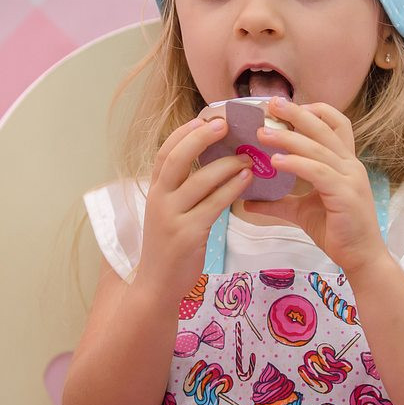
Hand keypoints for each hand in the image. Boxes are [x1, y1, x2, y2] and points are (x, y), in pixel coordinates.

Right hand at [138, 116, 251, 300]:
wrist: (157, 286)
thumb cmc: (169, 247)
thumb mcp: (168, 212)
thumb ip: (183, 189)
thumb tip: (213, 162)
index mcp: (154, 191)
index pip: (165, 153)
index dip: (184, 133)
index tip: (204, 118)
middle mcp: (159, 200)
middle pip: (177, 159)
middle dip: (201, 138)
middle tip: (225, 124)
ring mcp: (172, 217)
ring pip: (200, 181)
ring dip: (227, 164)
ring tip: (249, 157)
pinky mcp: (188, 235)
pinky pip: (214, 205)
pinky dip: (232, 189)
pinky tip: (247, 179)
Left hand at [242, 98, 384, 272]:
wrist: (361, 258)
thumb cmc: (337, 231)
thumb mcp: (302, 211)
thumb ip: (279, 202)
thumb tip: (249, 202)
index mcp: (344, 163)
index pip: (336, 124)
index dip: (315, 111)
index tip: (287, 108)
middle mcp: (350, 165)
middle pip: (324, 128)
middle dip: (296, 114)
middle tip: (271, 104)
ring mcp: (350, 178)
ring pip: (318, 148)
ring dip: (288, 138)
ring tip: (262, 134)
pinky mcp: (345, 194)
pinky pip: (318, 172)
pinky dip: (297, 163)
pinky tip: (276, 161)